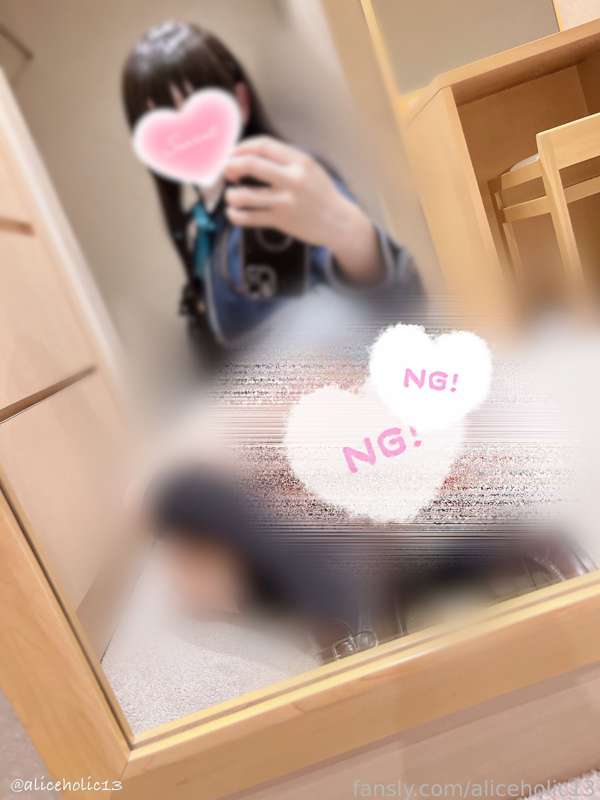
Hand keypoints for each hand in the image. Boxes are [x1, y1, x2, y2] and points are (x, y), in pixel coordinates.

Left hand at [223, 136, 382, 283]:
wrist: (338, 222)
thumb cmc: (320, 193)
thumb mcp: (309, 167)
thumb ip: (284, 159)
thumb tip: (249, 153)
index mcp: (299, 160)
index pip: (263, 145)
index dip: (241, 147)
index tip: (233, 154)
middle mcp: (293, 179)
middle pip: (250, 164)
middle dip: (231, 166)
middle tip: (227, 173)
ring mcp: (286, 201)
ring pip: (245, 195)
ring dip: (231, 195)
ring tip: (232, 197)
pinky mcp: (281, 221)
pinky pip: (248, 218)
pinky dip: (235, 215)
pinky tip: (234, 213)